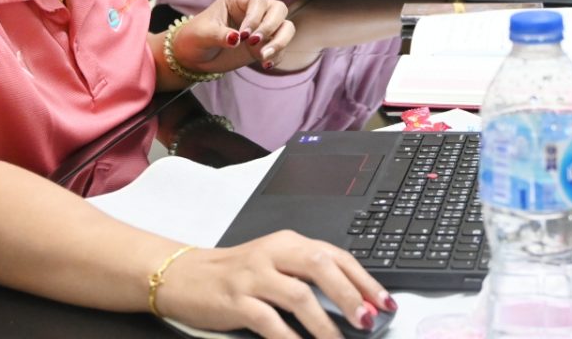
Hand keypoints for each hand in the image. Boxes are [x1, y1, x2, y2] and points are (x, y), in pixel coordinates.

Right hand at [155, 231, 395, 337]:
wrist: (185, 275)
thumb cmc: (235, 274)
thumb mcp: (275, 264)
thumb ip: (309, 277)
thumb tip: (355, 304)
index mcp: (289, 242)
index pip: (336, 256)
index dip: (365, 280)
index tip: (386, 302)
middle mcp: (273, 253)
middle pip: (321, 267)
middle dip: (350, 295)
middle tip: (369, 320)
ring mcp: (254, 276)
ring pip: (298, 295)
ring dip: (324, 323)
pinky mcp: (236, 300)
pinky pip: (269, 321)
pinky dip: (290, 338)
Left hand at [174, 0, 294, 72]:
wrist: (194, 57)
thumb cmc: (194, 38)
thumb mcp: (202, 35)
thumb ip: (219, 35)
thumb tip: (236, 39)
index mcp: (238, 0)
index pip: (258, 1)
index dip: (255, 17)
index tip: (244, 36)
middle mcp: (254, 11)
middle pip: (279, 9)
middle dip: (270, 27)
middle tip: (253, 43)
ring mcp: (262, 28)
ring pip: (286, 27)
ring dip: (279, 42)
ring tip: (263, 57)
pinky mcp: (264, 45)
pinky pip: (281, 48)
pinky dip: (277, 56)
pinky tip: (265, 65)